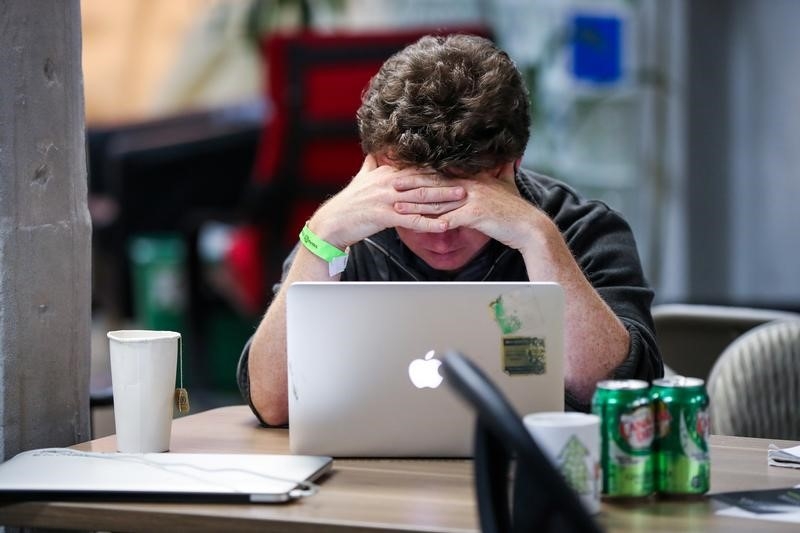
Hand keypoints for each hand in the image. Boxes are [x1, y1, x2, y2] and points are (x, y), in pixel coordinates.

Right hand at [309, 155, 466, 248]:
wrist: (332, 222)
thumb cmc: (348, 203)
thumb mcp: (360, 178)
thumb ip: (371, 165)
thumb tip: (374, 152)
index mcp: (386, 173)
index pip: (417, 169)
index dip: (437, 171)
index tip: (456, 171)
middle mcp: (388, 183)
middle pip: (423, 181)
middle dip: (447, 182)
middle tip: (468, 182)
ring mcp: (387, 199)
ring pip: (421, 199)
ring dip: (444, 200)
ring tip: (463, 200)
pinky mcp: (384, 216)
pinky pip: (412, 220)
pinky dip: (430, 223)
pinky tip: (445, 225)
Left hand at [395, 161, 547, 252]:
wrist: (530, 226)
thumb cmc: (516, 209)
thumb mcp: (508, 184)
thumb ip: (503, 171)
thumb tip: (506, 159)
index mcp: (474, 178)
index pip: (442, 173)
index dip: (422, 172)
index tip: (405, 171)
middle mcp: (471, 186)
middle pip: (435, 184)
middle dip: (411, 184)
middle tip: (390, 183)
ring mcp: (472, 200)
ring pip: (437, 202)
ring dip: (415, 204)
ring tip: (396, 206)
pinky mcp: (475, 215)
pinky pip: (448, 219)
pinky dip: (431, 223)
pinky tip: (416, 226)